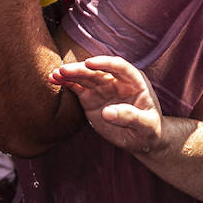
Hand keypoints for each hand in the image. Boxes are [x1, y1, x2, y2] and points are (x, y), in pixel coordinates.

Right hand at [51, 55, 166, 154]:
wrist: (141, 139)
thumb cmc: (149, 130)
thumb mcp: (146, 126)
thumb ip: (130, 116)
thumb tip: (108, 112)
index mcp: (134, 81)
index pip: (119, 66)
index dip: (104, 63)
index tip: (89, 63)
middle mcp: (116, 80)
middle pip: (97, 70)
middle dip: (80, 69)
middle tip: (64, 70)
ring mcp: (102, 88)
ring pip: (84, 76)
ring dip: (69, 74)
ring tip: (54, 75)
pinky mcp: (90, 97)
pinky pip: (77, 87)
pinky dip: (66, 83)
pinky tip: (54, 80)